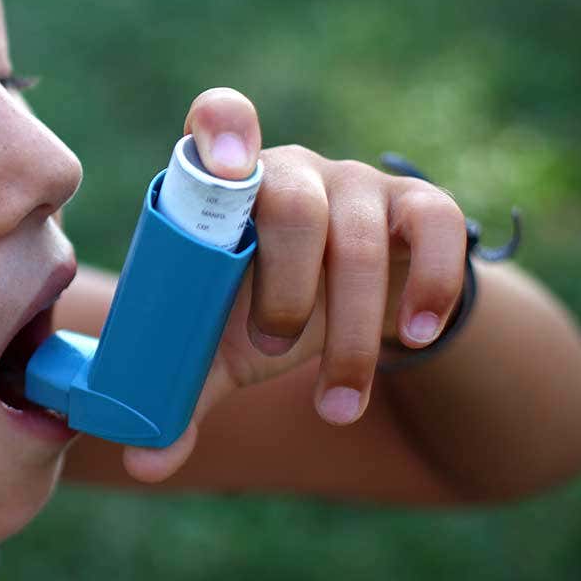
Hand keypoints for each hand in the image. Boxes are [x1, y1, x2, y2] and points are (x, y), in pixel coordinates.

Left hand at [123, 88, 467, 481]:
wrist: (356, 311)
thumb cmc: (271, 312)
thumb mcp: (226, 350)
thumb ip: (184, 392)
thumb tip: (142, 463)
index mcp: (226, 188)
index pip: (221, 117)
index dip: (223, 128)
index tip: (227, 166)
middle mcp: (291, 170)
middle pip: (291, 204)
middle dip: (284, 289)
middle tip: (270, 352)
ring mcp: (356, 183)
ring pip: (361, 238)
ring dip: (349, 331)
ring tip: (335, 402)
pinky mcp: (415, 206)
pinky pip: (438, 223)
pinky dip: (431, 285)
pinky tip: (415, 335)